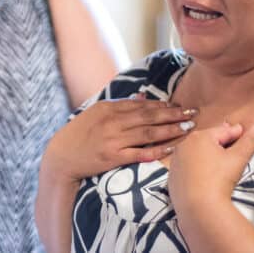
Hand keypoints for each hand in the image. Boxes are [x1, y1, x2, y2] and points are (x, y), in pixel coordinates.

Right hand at [41, 96, 197, 183]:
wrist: (61, 156)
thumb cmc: (80, 133)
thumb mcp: (97, 113)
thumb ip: (120, 104)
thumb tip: (142, 96)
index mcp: (108, 108)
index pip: (141, 105)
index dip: (163, 106)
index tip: (180, 106)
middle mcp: (112, 122)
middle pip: (148, 117)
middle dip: (173, 115)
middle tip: (192, 114)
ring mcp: (113, 140)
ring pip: (148, 133)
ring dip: (170, 130)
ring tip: (187, 128)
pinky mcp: (112, 157)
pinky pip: (139, 153)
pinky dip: (156, 150)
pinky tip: (171, 148)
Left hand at [168, 120, 253, 216]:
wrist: (198, 207)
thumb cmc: (220, 179)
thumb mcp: (239, 158)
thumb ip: (251, 139)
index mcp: (200, 137)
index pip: (223, 131)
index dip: (235, 132)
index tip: (242, 131)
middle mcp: (184, 145)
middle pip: (208, 141)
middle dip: (220, 141)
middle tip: (231, 143)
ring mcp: (176, 160)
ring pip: (196, 153)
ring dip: (207, 153)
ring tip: (218, 158)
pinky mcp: (172, 176)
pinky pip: (188, 167)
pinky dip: (196, 167)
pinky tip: (204, 173)